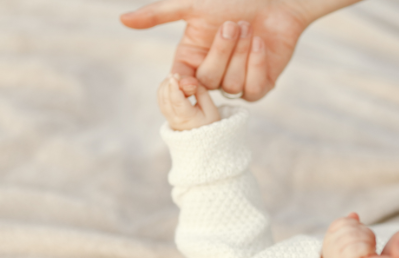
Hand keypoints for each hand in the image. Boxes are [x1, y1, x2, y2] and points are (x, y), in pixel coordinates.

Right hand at [121, 0, 360, 100]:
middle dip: (222, 52)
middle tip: (233, 24)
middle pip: (207, 83)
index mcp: (193, 56)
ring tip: (248, 28)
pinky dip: (255, 65)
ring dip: (240, 54)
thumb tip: (122, 20)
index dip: (183, 85)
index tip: (186, 80)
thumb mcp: (193, 5)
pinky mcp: (259, 87)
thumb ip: (159, 15)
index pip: (180, 83)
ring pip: (230, 87)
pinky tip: (259, 43)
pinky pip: (251, 92)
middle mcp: (212, 72)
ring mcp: (236, 82)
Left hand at [158, 75, 219, 130]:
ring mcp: (169, 119)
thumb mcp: (210, 108)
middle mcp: (175, 120)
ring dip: (165, 86)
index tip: (175, 76)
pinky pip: (161, 101)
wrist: (203, 141)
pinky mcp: (167, 116)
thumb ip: (200, 92)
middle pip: (166, 99)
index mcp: (187, 119)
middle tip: (175, 75)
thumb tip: (188, 80)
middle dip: (168, 84)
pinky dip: (163, 91)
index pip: (177, 102)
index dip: (175, 87)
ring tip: (173, 78)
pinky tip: (170, 84)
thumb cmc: (209, 124)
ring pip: (161, 100)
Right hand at [322, 213, 376, 257]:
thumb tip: (354, 214)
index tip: (358, 242)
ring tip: (366, 256)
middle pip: (355, 228)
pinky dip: (366, 253)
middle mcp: (328, 243)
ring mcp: (334, 253)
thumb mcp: (346, 245)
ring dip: (368, 245)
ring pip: (359, 236)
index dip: (357, 229)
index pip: (346, 221)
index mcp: (329, 236)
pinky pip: (359, 248)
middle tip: (366, 251)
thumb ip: (349, 229)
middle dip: (365, 236)